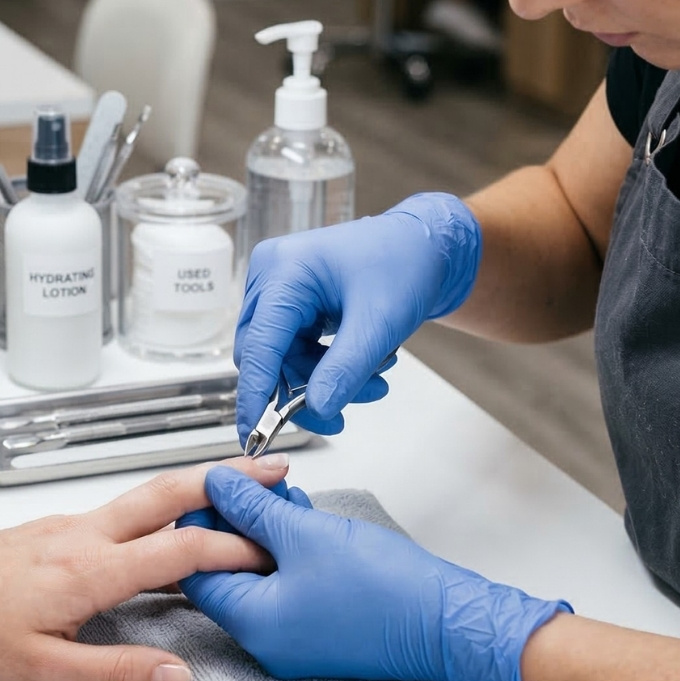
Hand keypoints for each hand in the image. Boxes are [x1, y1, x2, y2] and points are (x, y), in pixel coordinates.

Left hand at [0, 456, 285, 680]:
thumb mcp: (39, 672)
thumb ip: (114, 673)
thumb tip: (179, 679)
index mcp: (88, 571)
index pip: (181, 549)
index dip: (234, 548)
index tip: (276, 550)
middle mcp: (83, 535)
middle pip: (170, 494)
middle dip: (228, 480)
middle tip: (279, 472)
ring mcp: (67, 527)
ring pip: (145, 496)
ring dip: (198, 488)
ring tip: (242, 491)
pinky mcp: (52, 530)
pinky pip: (121, 511)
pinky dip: (162, 507)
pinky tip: (172, 526)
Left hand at [180, 468, 567, 680]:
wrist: (449, 622)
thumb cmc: (386, 589)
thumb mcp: (305, 532)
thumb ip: (252, 507)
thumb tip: (217, 485)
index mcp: (253, 623)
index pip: (195, 570)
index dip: (201, 521)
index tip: (221, 486)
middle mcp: (266, 640)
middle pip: (225, 572)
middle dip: (237, 521)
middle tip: (256, 484)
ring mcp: (294, 639)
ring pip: (258, 574)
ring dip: (265, 531)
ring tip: (284, 497)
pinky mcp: (319, 630)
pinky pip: (286, 585)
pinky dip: (288, 551)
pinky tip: (304, 520)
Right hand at [234, 193, 481, 439]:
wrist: (426, 244)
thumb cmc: (405, 264)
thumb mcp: (378, 323)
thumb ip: (345, 369)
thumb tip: (317, 409)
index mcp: (284, 271)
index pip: (259, 344)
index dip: (255, 394)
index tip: (254, 436)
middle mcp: (271, 276)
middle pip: (265, 355)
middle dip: (302, 390)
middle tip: (340, 418)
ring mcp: (280, 289)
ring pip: (282, 358)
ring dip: (322, 381)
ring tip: (374, 384)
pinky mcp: (292, 302)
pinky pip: (296, 349)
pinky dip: (326, 367)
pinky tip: (365, 368)